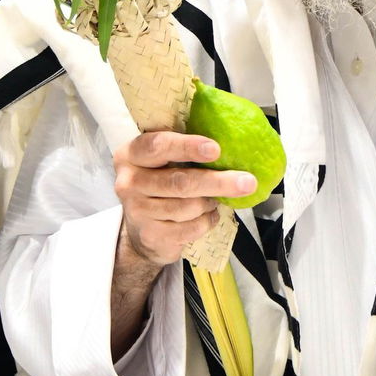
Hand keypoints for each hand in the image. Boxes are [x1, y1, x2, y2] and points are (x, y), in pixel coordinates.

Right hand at [113, 129, 252, 269]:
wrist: (141, 230)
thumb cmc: (160, 182)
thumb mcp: (162, 160)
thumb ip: (184, 148)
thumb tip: (231, 140)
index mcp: (131, 154)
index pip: (158, 146)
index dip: (188, 147)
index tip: (216, 149)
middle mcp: (128, 182)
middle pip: (180, 182)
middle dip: (217, 181)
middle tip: (247, 181)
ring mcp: (137, 211)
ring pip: (188, 206)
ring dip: (211, 202)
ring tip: (216, 198)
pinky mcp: (151, 236)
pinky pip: (191, 228)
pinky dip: (208, 220)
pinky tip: (208, 214)